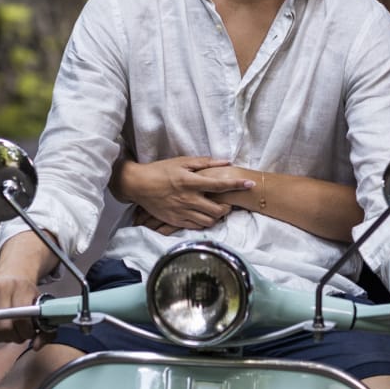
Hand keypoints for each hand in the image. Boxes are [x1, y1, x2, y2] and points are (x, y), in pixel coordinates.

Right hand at [0, 235, 52, 343]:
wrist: (13, 274)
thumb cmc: (28, 294)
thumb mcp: (41, 305)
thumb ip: (46, 329)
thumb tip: (36, 346)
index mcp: (21, 287)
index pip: (20, 318)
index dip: (25, 332)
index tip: (29, 333)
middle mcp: (1, 287)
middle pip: (5, 326)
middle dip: (14, 336)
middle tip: (20, 335)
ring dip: (2, 337)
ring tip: (10, 332)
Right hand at [120, 157, 253, 230]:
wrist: (139, 185)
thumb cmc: (161, 170)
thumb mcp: (182, 162)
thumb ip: (205, 162)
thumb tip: (225, 161)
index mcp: (190, 182)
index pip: (220, 185)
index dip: (237, 185)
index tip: (251, 184)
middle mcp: (188, 199)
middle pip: (217, 210)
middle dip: (228, 208)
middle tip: (228, 203)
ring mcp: (182, 212)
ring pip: (208, 221)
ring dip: (217, 217)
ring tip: (217, 210)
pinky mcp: (175, 221)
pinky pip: (196, 226)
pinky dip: (204, 222)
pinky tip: (204, 215)